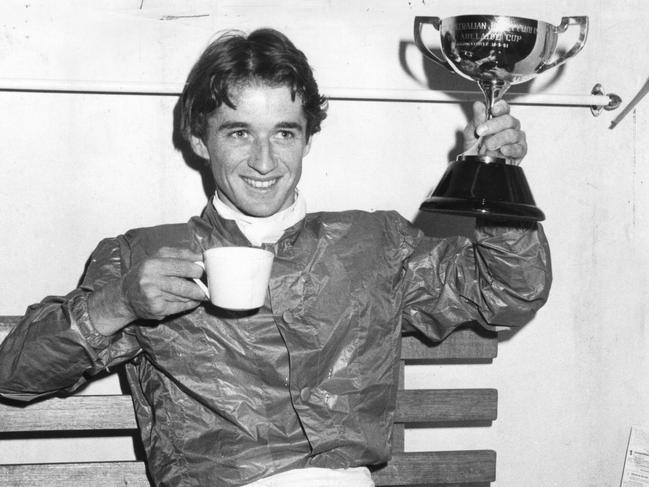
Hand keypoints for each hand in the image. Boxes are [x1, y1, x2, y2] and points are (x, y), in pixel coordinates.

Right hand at [88, 247, 204, 335]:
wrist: (125, 296)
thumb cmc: (145, 274)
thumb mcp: (157, 258)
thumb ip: (179, 254)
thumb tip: (201, 256)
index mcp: (152, 263)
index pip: (183, 265)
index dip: (199, 268)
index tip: (206, 270)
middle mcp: (151, 279)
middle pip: (185, 284)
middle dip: (200, 285)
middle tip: (207, 285)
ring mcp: (153, 296)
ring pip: (184, 296)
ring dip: (195, 296)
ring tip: (199, 293)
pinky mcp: (156, 309)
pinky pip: (181, 307)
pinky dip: (190, 304)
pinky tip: (191, 301)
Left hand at [462, 100, 526, 164]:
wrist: (477, 165)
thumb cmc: (476, 148)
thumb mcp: (472, 133)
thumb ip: (476, 119)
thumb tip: (478, 105)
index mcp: (499, 118)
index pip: (504, 108)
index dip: (500, 107)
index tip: (493, 109)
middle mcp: (510, 126)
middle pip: (508, 120)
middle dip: (494, 125)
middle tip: (481, 131)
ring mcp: (516, 138)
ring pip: (512, 134)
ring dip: (499, 139)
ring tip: (488, 145)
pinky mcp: (520, 151)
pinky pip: (518, 148)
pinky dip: (510, 149)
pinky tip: (503, 150)